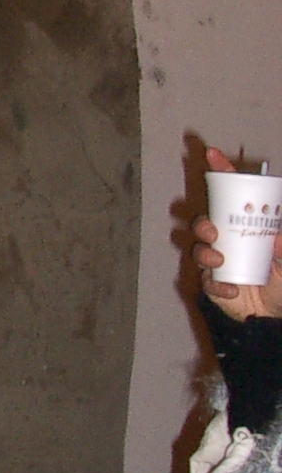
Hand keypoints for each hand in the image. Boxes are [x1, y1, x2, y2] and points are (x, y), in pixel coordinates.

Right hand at [194, 148, 281, 318]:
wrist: (274, 318)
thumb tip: (276, 237)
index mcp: (248, 226)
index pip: (233, 194)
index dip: (221, 172)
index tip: (212, 154)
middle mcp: (231, 239)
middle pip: (205, 221)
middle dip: (203, 223)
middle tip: (213, 231)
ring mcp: (218, 261)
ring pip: (197, 247)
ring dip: (204, 251)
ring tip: (219, 261)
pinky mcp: (211, 283)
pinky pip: (204, 279)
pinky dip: (215, 284)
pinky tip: (232, 290)